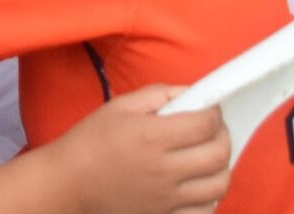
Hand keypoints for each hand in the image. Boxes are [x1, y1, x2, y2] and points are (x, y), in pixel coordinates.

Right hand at [49, 87, 230, 213]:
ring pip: (218, 186)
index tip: (210, 110)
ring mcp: (166, 198)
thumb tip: (192, 92)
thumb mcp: (120, 106)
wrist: (69, 183)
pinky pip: (205, 211)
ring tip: (210, 156)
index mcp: (152, 137)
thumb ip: (159, 94)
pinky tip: (200, 183)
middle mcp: (163, 170)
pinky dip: (210, 196)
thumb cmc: (91, 141)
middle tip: (215, 130)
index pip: (205, 124)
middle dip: (224, 137)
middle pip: (218, 155)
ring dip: (222, 167)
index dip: (214, 113)